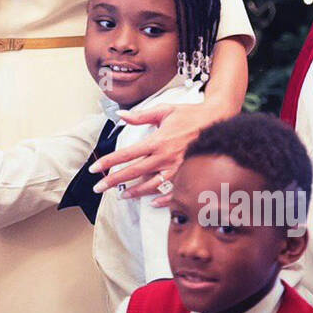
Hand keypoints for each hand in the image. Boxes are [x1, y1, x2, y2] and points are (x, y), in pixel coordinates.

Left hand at [89, 99, 237, 205]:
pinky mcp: (187, 174)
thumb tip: (121, 115)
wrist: (218, 120)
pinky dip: (162, 199)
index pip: (126, 155)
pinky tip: (152, 203)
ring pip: (151, 185)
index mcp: (157, 141)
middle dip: (113, 181)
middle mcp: (165, 157)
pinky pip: (173, 191)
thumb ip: (141, 115)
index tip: (94, 169)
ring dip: (135, 193)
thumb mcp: (164, 110)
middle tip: (98, 188)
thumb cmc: (190, 114)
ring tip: (122, 196)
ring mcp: (177, 168)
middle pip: (133, 173)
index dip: (108, 162)